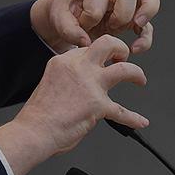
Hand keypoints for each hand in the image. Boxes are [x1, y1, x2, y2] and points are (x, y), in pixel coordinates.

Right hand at [0, 35, 147, 174]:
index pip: (87, 49)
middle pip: (107, 44)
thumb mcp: (49, 83)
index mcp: (63, 62)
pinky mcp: (98, 105)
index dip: (97, 56)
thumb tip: (81, 88)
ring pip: (124, 69)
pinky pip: (122, 112)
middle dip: (120, 48)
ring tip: (140, 79)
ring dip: (136, 73)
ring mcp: (91, 85)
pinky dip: (133, 119)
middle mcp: (78, 68)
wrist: (34, 131)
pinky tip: (140, 122)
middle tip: (123, 57)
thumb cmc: (38, 115)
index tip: (103, 62)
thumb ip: (67, 79)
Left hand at [30, 0, 159, 53]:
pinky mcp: (132, 18)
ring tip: (137, 26)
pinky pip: (147, 24)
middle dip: (119, 13)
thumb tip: (86, 42)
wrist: (69, 18)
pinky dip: (145, 38)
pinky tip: (135, 49)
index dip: (91, 15)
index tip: (82, 24)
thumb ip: (69, 30)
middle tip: (108, 27)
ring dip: (145, 13)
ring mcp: (126, 2)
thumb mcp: (59, 20)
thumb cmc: (65, 14)